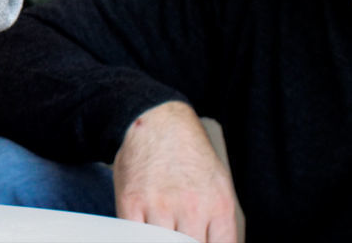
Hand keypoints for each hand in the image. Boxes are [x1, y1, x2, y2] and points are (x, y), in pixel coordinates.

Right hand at [113, 101, 239, 241]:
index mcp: (219, 206)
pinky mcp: (132, 201)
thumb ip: (219, 222)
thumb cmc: (188, 154)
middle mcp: (192, 207)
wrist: (159, 121)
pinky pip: (134, 236)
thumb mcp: (218, 185)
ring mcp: (160, 205)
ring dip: (160, 241)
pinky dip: (137, 238)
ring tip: (162, 231)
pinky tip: (143, 232)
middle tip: (179, 236)